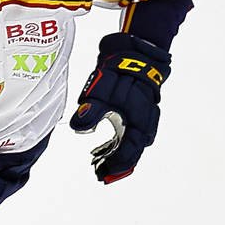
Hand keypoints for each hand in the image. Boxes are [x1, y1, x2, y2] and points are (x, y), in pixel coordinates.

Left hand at [69, 33, 167, 183]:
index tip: (103, 175)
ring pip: (132, 142)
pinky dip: (117, 144)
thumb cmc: (119, 69)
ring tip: (98, 164)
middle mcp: (146, 120)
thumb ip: (92, 109)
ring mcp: (144, 114)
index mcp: (140, 118)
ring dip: (116, 155)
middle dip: (117, 164)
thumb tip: (78, 127)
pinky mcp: (137, 109)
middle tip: (99, 174)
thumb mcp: (102, 89)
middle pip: (133, 150)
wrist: (134, 49)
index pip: (131, 149)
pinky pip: (130, 133)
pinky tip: (102, 149)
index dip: (118, 164)